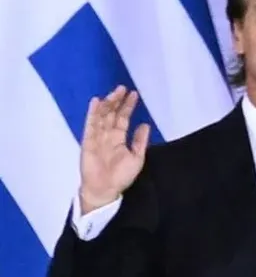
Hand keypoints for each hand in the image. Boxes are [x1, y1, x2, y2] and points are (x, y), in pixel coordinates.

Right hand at [80, 86, 149, 212]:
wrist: (105, 188)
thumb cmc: (121, 176)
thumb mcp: (137, 157)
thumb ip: (140, 141)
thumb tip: (145, 124)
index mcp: (119, 138)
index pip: (123, 118)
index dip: (128, 106)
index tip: (134, 94)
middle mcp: (107, 135)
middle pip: (112, 114)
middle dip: (117, 101)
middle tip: (123, 88)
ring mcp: (97, 137)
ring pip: (102, 116)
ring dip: (107, 104)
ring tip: (114, 92)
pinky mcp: (88, 141)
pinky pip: (90, 125)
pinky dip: (93, 113)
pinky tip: (96, 102)